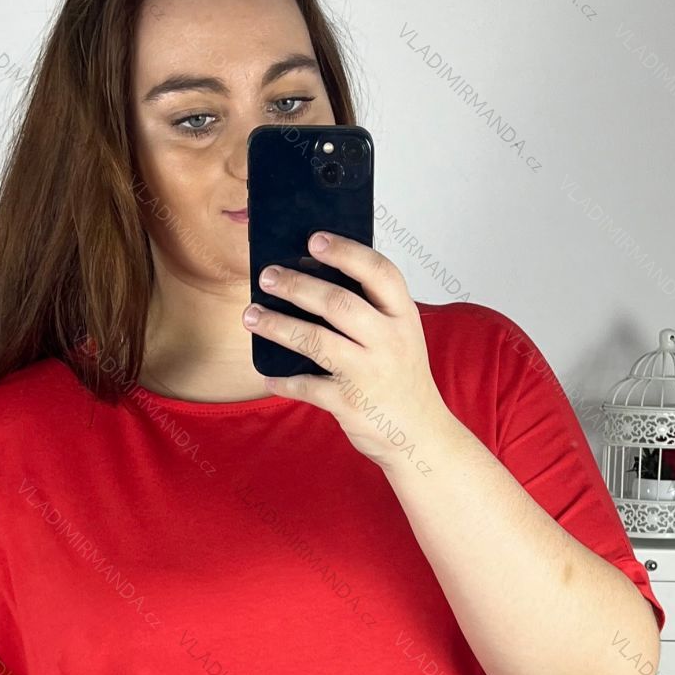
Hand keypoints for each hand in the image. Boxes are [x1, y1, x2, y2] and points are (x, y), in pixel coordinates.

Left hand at [242, 231, 451, 470]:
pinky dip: (283, 381)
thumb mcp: (401, 337)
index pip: (379, 272)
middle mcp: (389, 341)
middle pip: (338, 303)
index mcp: (403, 318)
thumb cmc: (402, 380)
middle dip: (297, 286)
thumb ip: (372, 311)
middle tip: (267, 276)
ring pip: (316, 341)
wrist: (421, 435)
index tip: (314, 239)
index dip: (346, 252)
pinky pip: (306, 386)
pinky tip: (267, 375)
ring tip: (252, 315)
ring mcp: (369, 374)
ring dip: (278, 326)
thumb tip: (314, 277)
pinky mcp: (349, 404)